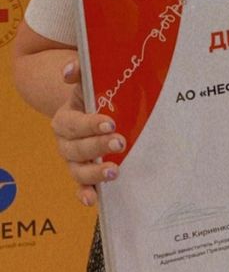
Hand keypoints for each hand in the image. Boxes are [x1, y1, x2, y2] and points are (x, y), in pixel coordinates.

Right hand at [50, 59, 125, 205]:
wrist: (88, 108)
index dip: (89, 124)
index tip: (110, 122)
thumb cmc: (92, 94)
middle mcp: (66, 143)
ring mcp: (74, 161)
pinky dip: (85, 194)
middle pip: (76, 149)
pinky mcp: (84, 175)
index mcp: (65, 119)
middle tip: (121, 141)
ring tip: (114, 170)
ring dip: (95, 173)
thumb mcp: (87, 81)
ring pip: (78, 171)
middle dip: (98, 146)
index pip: (73, 123)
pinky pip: (81, 188)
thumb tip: (69, 70)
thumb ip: (81, 72)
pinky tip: (93, 200)